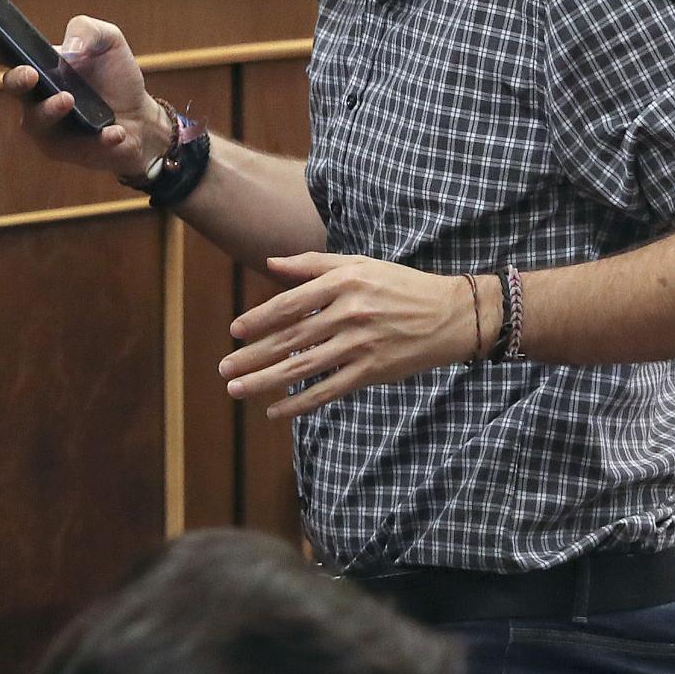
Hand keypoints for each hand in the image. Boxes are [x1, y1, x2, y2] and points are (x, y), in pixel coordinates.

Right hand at [0, 15, 165, 180]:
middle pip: (13, 88)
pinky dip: (97, 139)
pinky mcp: (67, 151)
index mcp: (40, 66)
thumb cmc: (116, 78)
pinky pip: (76, 146)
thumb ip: (87, 30)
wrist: (142, 118)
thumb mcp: (109, 41)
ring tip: (68, 99)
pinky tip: (113, 132)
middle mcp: (36, 97)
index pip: (9, 55)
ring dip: (49, 110)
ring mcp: (48, 127)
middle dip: (17, 80)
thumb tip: (70, 48)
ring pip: (36, 122)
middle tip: (30, 74)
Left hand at [220, 253, 478, 419]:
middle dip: (252, 355)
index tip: (235, 331)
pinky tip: (275, 410)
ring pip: (302, 367)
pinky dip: (299, 403)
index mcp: (343, 284)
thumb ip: (312, 264)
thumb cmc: (399, 285)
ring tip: (236, 388)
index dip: (259, 318)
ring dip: (265, 380)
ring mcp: (360, 345)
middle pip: (290, 338)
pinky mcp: (372, 371)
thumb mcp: (358, 265)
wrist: (450, 315)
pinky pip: (328, 390)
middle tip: (224, 366)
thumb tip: (270, 263)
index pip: (289, 303)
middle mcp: (349, 314)